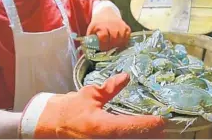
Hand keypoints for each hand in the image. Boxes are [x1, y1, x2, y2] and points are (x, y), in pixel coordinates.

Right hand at [18, 72, 165, 138]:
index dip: (149, 125)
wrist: (48, 125)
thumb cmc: (68, 110)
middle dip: (150, 134)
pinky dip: (129, 136)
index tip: (163, 121)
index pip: (131, 127)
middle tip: (162, 129)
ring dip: (140, 136)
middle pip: (134, 139)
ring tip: (153, 131)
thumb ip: (109, 88)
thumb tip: (125, 77)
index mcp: (101, 127)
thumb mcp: (89, 96)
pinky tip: (135, 132)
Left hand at [86, 6, 130, 50]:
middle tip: (108, 49)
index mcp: (101, 26)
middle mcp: (112, 25)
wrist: (106, 12)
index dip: (103, 44)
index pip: (104, 36)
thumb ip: (91, 39)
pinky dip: (124, 41)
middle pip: (114, 39)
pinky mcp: (126, 26)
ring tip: (113, 46)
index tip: (102, 48)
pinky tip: (120, 43)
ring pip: (122, 39)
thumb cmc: (98, 23)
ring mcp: (120, 25)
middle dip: (111, 46)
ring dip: (118, 45)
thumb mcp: (91, 29)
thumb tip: (91, 48)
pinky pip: (127, 36)